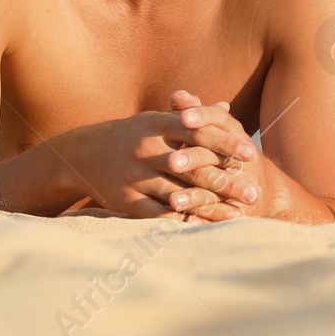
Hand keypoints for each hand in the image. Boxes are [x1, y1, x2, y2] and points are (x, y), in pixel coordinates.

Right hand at [59, 101, 258, 220]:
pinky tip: (205, 227)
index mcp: (157, 125)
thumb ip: (191, 115)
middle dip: (227, 182)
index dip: (226, 143)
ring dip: (211, 207)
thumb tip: (226, 108)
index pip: (198, 132)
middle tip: (254, 193)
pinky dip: (182, 221)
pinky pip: (158, 214)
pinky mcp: (126, 201)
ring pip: (179, 195)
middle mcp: (146, 150)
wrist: (80, 155)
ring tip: (238, 215)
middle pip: (193, 168)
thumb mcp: (156, 119)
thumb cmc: (130, 134)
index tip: (252, 153)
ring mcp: (135, 177)